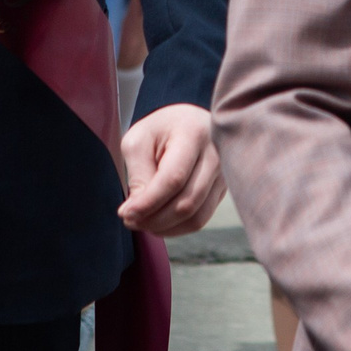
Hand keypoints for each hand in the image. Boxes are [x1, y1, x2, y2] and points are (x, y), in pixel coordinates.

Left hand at [116, 103, 224, 236]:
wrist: (187, 123)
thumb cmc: (159, 131)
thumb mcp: (138, 142)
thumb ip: (138, 175)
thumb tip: (136, 213)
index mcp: (193, 134)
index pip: (173, 179)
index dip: (148, 202)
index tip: (125, 214)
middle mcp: (217, 154)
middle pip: (187, 202)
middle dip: (154, 219)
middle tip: (129, 220)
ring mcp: (224, 174)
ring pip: (196, 217)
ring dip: (165, 227)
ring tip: (142, 221)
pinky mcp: (223, 190)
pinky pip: (201, 218)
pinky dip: (176, 227)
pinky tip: (158, 220)